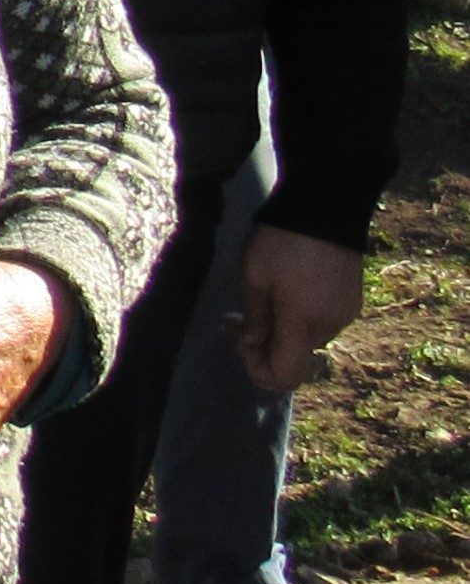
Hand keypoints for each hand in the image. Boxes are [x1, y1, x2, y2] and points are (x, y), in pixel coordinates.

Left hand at [232, 225, 367, 392]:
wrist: (327, 207)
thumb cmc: (282, 241)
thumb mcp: (254, 278)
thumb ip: (255, 320)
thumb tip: (253, 346)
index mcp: (303, 324)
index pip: (284, 376)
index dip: (255, 370)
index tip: (237, 341)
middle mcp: (330, 327)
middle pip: (292, 355)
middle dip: (260, 343)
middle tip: (234, 316)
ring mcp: (345, 314)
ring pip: (304, 338)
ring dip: (279, 328)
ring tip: (258, 297)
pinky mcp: (351, 301)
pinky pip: (319, 321)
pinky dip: (298, 317)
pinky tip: (285, 290)